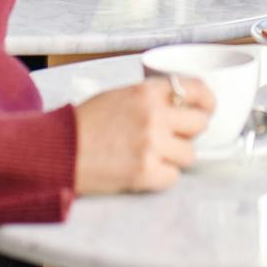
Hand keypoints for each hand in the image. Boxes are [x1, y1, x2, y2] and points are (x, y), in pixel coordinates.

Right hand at [72, 77, 214, 194]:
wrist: (57, 151)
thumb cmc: (83, 125)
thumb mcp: (117, 97)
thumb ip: (149, 99)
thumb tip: (179, 107)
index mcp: (146, 92)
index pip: (195, 90)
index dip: (207, 101)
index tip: (209, 108)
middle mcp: (153, 116)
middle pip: (198, 124)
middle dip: (188, 133)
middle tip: (172, 138)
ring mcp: (151, 145)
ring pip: (189, 154)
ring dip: (174, 157)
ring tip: (151, 156)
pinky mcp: (145, 172)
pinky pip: (173, 177)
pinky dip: (161, 177)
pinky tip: (142, 171)